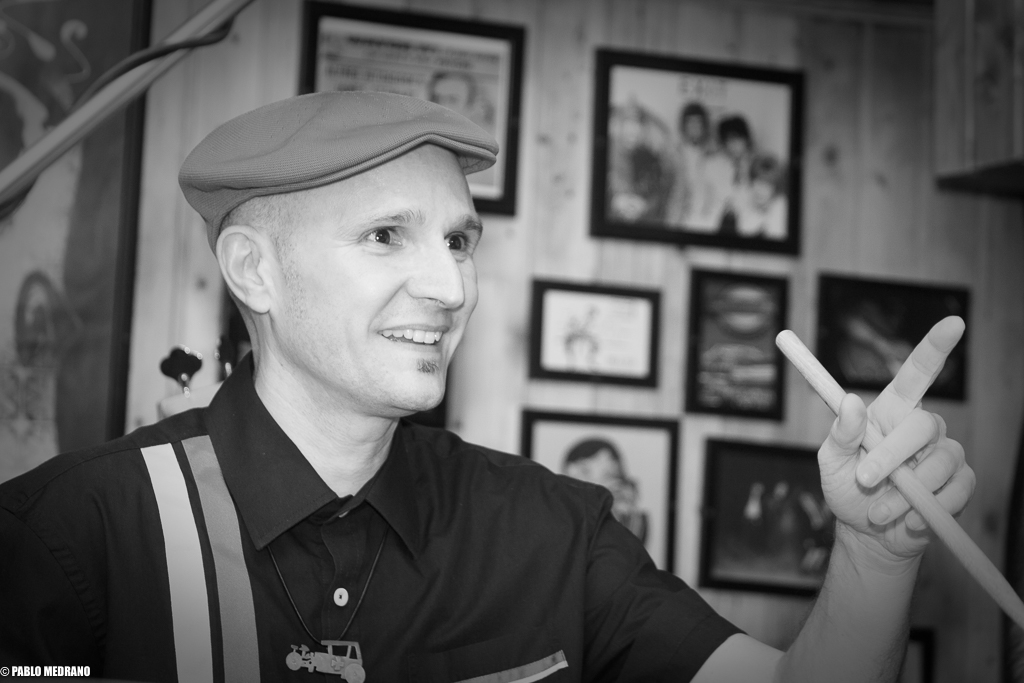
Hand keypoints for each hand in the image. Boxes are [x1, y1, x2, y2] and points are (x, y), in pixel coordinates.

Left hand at [817, 316, 975, 563]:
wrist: (867, 533)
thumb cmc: (847, 489)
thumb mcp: (831, 461)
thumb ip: (840, 434)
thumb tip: (849, 402)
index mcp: (891, 411)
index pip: (917, 373)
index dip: (936, 346)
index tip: (954, 322)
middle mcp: (922, 427)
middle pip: (922, 426)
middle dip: (891, 455)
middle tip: (864, 478)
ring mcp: (945, 454)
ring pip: (939, 463)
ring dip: (905, 493)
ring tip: (878, 511)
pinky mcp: (960, 484)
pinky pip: (956, 491)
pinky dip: (930, 510)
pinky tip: (911, 521)